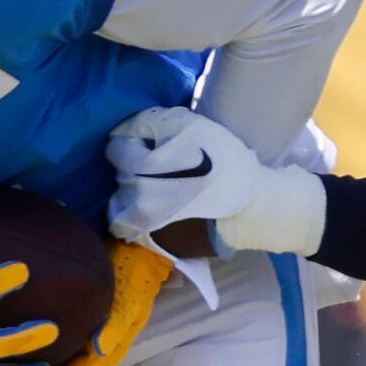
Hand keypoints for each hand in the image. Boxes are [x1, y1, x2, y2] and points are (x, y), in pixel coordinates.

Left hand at [6, 240, 174, 365]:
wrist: (138, 254)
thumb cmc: (133, 276)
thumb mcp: (130, 299)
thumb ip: (115, 325)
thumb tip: (99, 349)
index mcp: (108, 350)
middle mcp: (96, 351)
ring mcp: (87, 342)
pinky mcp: (78, 330)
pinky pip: (56, 354)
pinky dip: (38, 364)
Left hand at [105, 107, 262, 244]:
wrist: (249, 209)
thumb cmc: (222, 162)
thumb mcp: (186, 125)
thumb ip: (146, 122)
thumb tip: (121, 132)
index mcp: (139, 168)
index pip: (116, 150)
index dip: (134, 143)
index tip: (153, 146)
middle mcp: (134, 199)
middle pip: (119, 177)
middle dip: (133, 169)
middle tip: (160, 167)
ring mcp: (142, 225)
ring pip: (120, 205)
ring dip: (131, 195)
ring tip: (156, 190)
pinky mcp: (153, 243)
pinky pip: (131, 229)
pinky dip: (137, 219)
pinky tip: (158, 210)